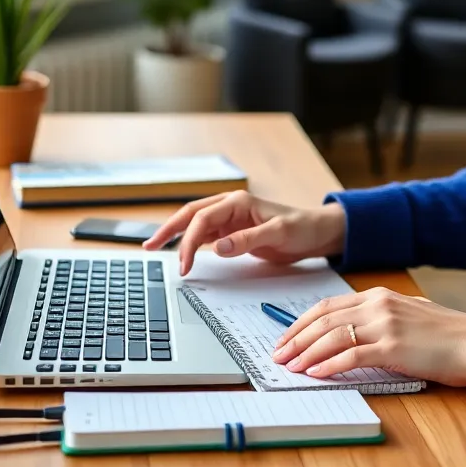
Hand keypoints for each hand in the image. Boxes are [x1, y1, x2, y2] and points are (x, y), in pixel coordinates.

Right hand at [142, 191, 346, 275]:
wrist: (316, 232)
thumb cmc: (301, 227)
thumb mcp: (278, 234)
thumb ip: (248, 240)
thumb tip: (218, 247)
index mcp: (238, 201)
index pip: (203, 219)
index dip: (189, 241)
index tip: (184, 264)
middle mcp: (230, 206)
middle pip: (191, 215)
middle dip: (169, 230)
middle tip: (149, 246)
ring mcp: (230, 219)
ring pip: (195, 225)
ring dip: (176, 236)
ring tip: (155, 248)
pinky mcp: (233, 232)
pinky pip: (206, 235)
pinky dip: (191, 243)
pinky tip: (182, 252)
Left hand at [271, 287, 465, 387]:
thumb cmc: (445, 335)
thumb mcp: (407, 315)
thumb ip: (379, 318)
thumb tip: (350, 335)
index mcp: (378, 295)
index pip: (327, 306)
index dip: (301, 322)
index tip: (285, 337)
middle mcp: (378, 304)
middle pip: (323, 319)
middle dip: (295, 338)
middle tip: (277, 355)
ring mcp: (385, 324)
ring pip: (332, 336)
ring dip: (305, 352)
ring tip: (289, 366)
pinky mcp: (393, 347)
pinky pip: (351, 356)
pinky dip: (328, 365)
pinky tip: (315, 374)